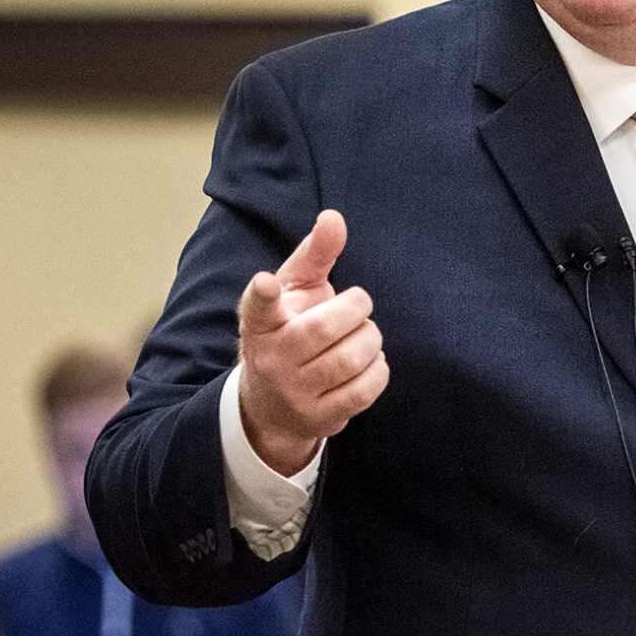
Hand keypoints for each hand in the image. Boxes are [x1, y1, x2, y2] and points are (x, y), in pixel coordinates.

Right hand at [236, 209, 389, 476]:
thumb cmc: (289, 328)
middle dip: (356, 309)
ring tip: (363, 334)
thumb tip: (334, 217)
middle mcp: (270, 358)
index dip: (262, 293)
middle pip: (326, 328)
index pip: (257, 306)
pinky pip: (365, 389)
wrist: (271, 401)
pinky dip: (378, 369)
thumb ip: (315, 253)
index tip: (265, 281)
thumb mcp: (293, 289)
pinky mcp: (318, 418)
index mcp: (259, 322)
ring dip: (370, 339)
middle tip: (358, 306)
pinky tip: (369, 361)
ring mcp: (293, 392)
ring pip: (350, 359)